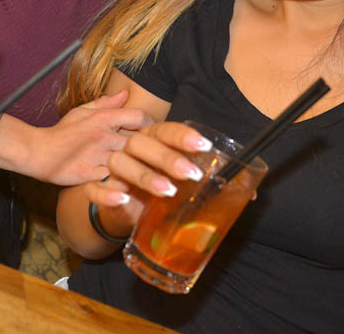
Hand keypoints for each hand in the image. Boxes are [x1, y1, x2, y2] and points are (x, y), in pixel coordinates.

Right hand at [32, 90, 152, 184]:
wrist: (36, 152)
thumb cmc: (62, 132)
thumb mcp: (83, 112)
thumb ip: (106, 103)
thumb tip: (126, 93)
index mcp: (102, 118)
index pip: (138, 116)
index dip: (153, 124)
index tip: (158, 133)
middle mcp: (102, 135)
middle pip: (140, 142)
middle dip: (158, 151)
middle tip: (171, 161)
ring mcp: (96, 156)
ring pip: (130, 164)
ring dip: (147, 172)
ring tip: (164, 183)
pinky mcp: (89, 175)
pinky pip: (113, 181)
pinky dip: (125, 185)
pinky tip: (136, 190)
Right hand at [85, 122, 213, 226]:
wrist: (129, 213)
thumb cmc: (159, 191)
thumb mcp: (184, 184)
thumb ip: (210, 182)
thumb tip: (251, 195)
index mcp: (152, 142)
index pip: (164, 131)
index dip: (182, 136)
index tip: (204, 146)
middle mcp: (130, 150)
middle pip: (141, 144)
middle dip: (167, 157)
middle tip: (192, 174)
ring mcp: (112, 171)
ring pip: (118, 163)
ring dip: (144, 175)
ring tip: (168, 191)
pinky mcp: (96, 191)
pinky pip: (93, 189)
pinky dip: (106, 194)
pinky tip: (124, 199)